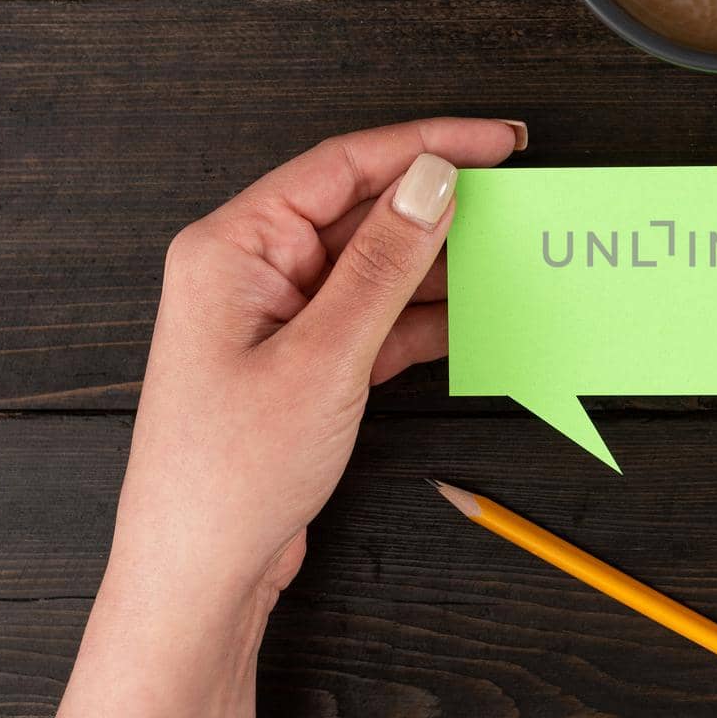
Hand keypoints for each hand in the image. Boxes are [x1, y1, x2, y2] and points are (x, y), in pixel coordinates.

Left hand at [40, 117, 524, 717]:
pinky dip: (423, 317)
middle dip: (440, 207)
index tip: (499, 142)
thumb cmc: (229, 474)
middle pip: (363, 211)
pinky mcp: (305, 360)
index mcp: (234, 247)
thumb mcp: (323, 358)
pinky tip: (472, 317)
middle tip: (516, 201)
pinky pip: (376, 316)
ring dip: (439, 266)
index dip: (428, 144)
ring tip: (506, 261)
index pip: (344, 165)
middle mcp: (253, 270)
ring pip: (377, 266)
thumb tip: (431, 181)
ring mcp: (280, 316)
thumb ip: (383, 263)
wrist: (200, 575)